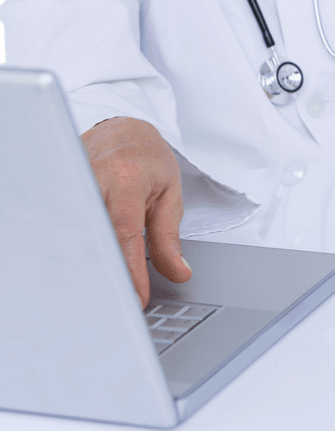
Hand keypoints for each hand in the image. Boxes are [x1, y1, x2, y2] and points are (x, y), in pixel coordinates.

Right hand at [81, 117, 190, 307]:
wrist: (123, 128)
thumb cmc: (148, 160)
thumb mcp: (169, 194)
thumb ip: (169, 237)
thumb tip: (179, 273)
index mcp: (126, 180)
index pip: (125, 234)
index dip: (130, 271)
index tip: (136, 298)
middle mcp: (93, 179)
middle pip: (94, 236)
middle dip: (105, 272)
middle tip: (117, 302)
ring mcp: (71, 182)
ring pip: (77, 232)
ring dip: (88, 262)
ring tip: (101, 291)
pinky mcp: (60, 188)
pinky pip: (68, 224)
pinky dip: (76, 248)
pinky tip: (83, 268)